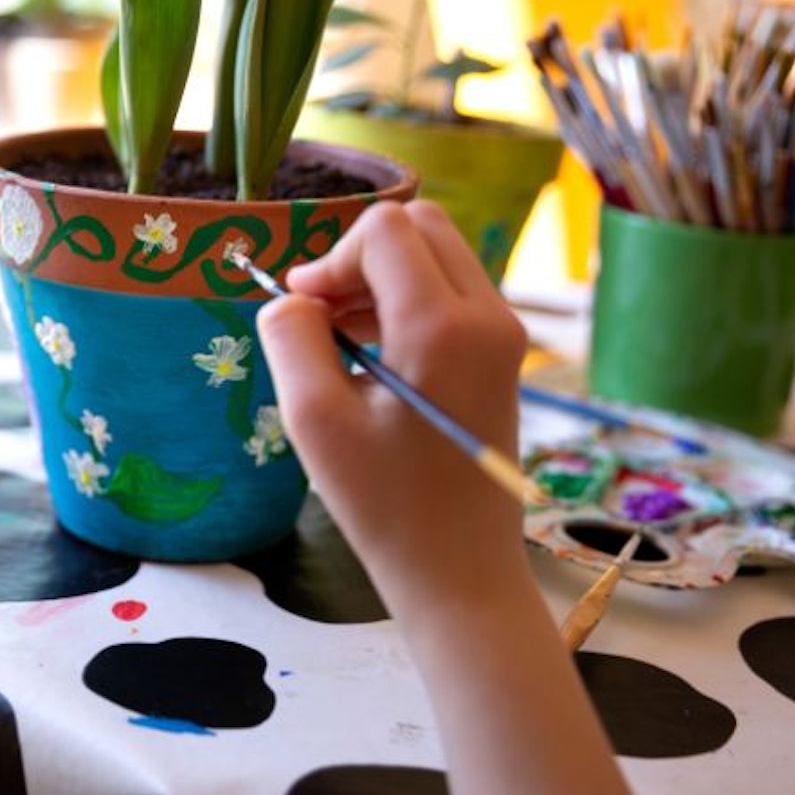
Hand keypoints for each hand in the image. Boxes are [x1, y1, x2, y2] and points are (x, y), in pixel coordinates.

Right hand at [257, 200, 528, 606]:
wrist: (459, 568)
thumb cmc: (383, 504)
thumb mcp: (313, 420)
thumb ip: (291, 337)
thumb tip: (293, 297)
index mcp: (443, 326)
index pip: (384, 230)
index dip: (330, 258)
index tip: (303, 311)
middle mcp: (488, 315)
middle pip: (418, 226)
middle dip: (357, 256)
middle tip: (320, 316)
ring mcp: (504, 334)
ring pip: (436, 254)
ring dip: (379, 279)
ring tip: (338, 341)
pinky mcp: (503, 354)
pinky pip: (451, 291)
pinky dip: (405, 302)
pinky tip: (371, 357)